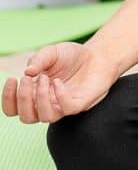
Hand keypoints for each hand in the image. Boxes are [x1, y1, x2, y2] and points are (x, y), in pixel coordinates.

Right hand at [1, 42, 117, 124]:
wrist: (98, 55)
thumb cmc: (72, 57)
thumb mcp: (52, 52)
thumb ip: (38, 59)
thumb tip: (27, 71)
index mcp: (34, 93)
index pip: (13, 108)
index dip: (7, 99)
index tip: (12, 79)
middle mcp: (47, 103)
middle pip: (26, 117)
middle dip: (22, 99)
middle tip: (27, 79)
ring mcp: (63, 105)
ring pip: (45, 117)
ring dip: (40, 98)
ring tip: (45, 78)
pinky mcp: (80, 103)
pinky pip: (67, 109)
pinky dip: (60, 96)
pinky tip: (58, 82)